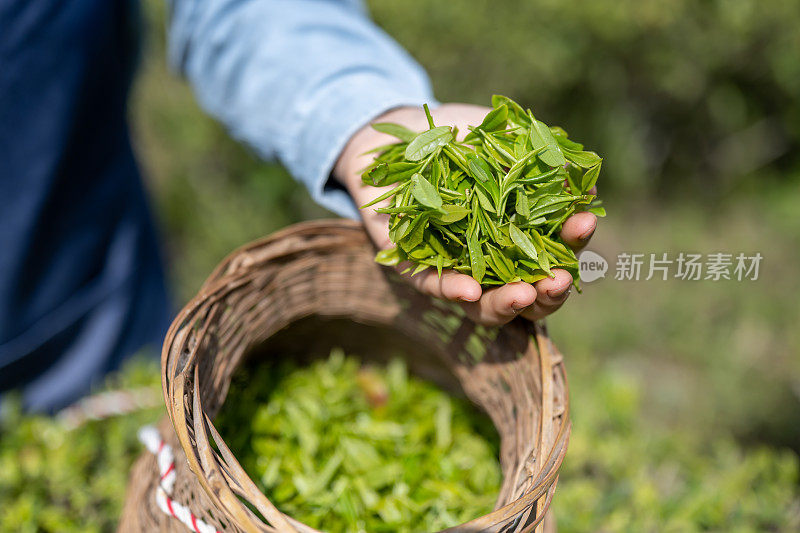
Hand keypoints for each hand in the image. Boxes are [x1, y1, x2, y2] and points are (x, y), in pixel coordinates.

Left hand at [334, 104, 596, 325]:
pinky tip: (469, 290)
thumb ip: (540, 162)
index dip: (573, 244)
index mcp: (521, 237)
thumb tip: (585, 183)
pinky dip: (452, 290)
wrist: (400, 135)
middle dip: (549, 293)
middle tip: (559, 280)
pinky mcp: (414, 268)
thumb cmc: (461, 139)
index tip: (584, 222)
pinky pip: (434, 287)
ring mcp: (455, 270)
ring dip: (506, 304)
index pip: (556, 254)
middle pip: (529, 297)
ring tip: (523, 294)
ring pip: (485, 307)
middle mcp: (492, 262)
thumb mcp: (504, 140)